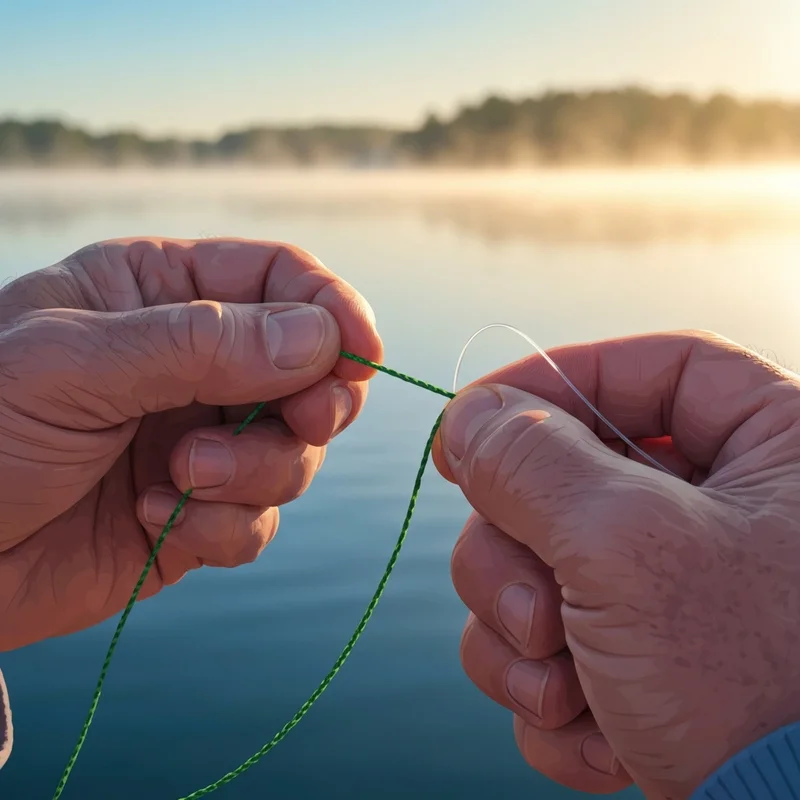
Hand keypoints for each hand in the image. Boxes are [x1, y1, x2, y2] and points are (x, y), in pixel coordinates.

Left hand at [0, 237, 381, 651]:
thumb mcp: (75, 365)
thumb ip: (204, 345)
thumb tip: (323, 339)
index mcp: (163, 296)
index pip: (282, 280)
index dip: (334, 310)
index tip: (363, 354)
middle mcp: (194, 365)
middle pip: (310, 371)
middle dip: (312, 403)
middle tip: (298, 423)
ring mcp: (201, 440)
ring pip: (296, 452)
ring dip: (256, 472)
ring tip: (179, 480)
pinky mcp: (198, 513)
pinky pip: (258, 520)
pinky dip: (225, 526)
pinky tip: (154, 520)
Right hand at [433, 330, 799, 798]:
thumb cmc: (750, 683)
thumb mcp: (626, 546)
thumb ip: (532, 462)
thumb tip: (467, 417)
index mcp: (764, 449)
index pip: (638, 369)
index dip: (547, 382)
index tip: (468, 422)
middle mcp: (715, 512)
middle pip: (560, 477)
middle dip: (515, 554)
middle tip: (534, 613)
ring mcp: (668, 588)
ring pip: (535, 566)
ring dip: (522, 638)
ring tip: (565, 692)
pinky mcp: (635, 656)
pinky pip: (548, 643)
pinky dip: (550, 694)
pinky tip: (599, 737)